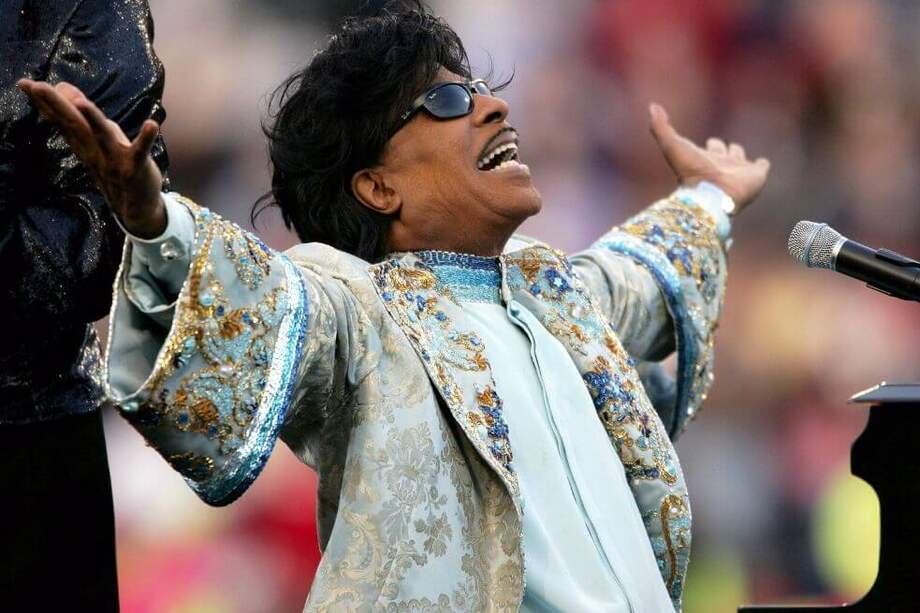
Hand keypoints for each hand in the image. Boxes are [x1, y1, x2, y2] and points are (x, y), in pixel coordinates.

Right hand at [17, 79, 165, 237]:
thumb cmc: (115, 169)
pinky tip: (152, 124)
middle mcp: (95, 152)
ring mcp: (115, 160)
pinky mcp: (136, 167)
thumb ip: (81, 118)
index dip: (45, 103)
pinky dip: (146, 138)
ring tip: (82, 103)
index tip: (25, 83)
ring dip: (93, 120)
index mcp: (85, 145)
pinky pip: (141, 152)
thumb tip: (65, 88)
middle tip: (37, 86)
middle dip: (57, 105)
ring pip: (102, 137)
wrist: (136, 209)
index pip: (62, 121)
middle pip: (75, 125)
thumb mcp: (95, 143)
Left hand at [648, 102, 769, 213]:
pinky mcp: (756, 175)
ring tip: (739, 157)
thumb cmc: (691, 171)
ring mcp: (739, 170)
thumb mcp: (672, 145)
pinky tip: (761, 165)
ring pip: (740, 157)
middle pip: (725, 151)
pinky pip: (762, 167)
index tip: (710, 142)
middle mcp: (723, 163)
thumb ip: (661, 127)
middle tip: (723, 150)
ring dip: (739, 155)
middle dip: (724, 149)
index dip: (712, 144)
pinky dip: (762, 165)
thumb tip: (652, 106)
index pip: (712, 146)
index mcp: (706, 158)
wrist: (711, 195)